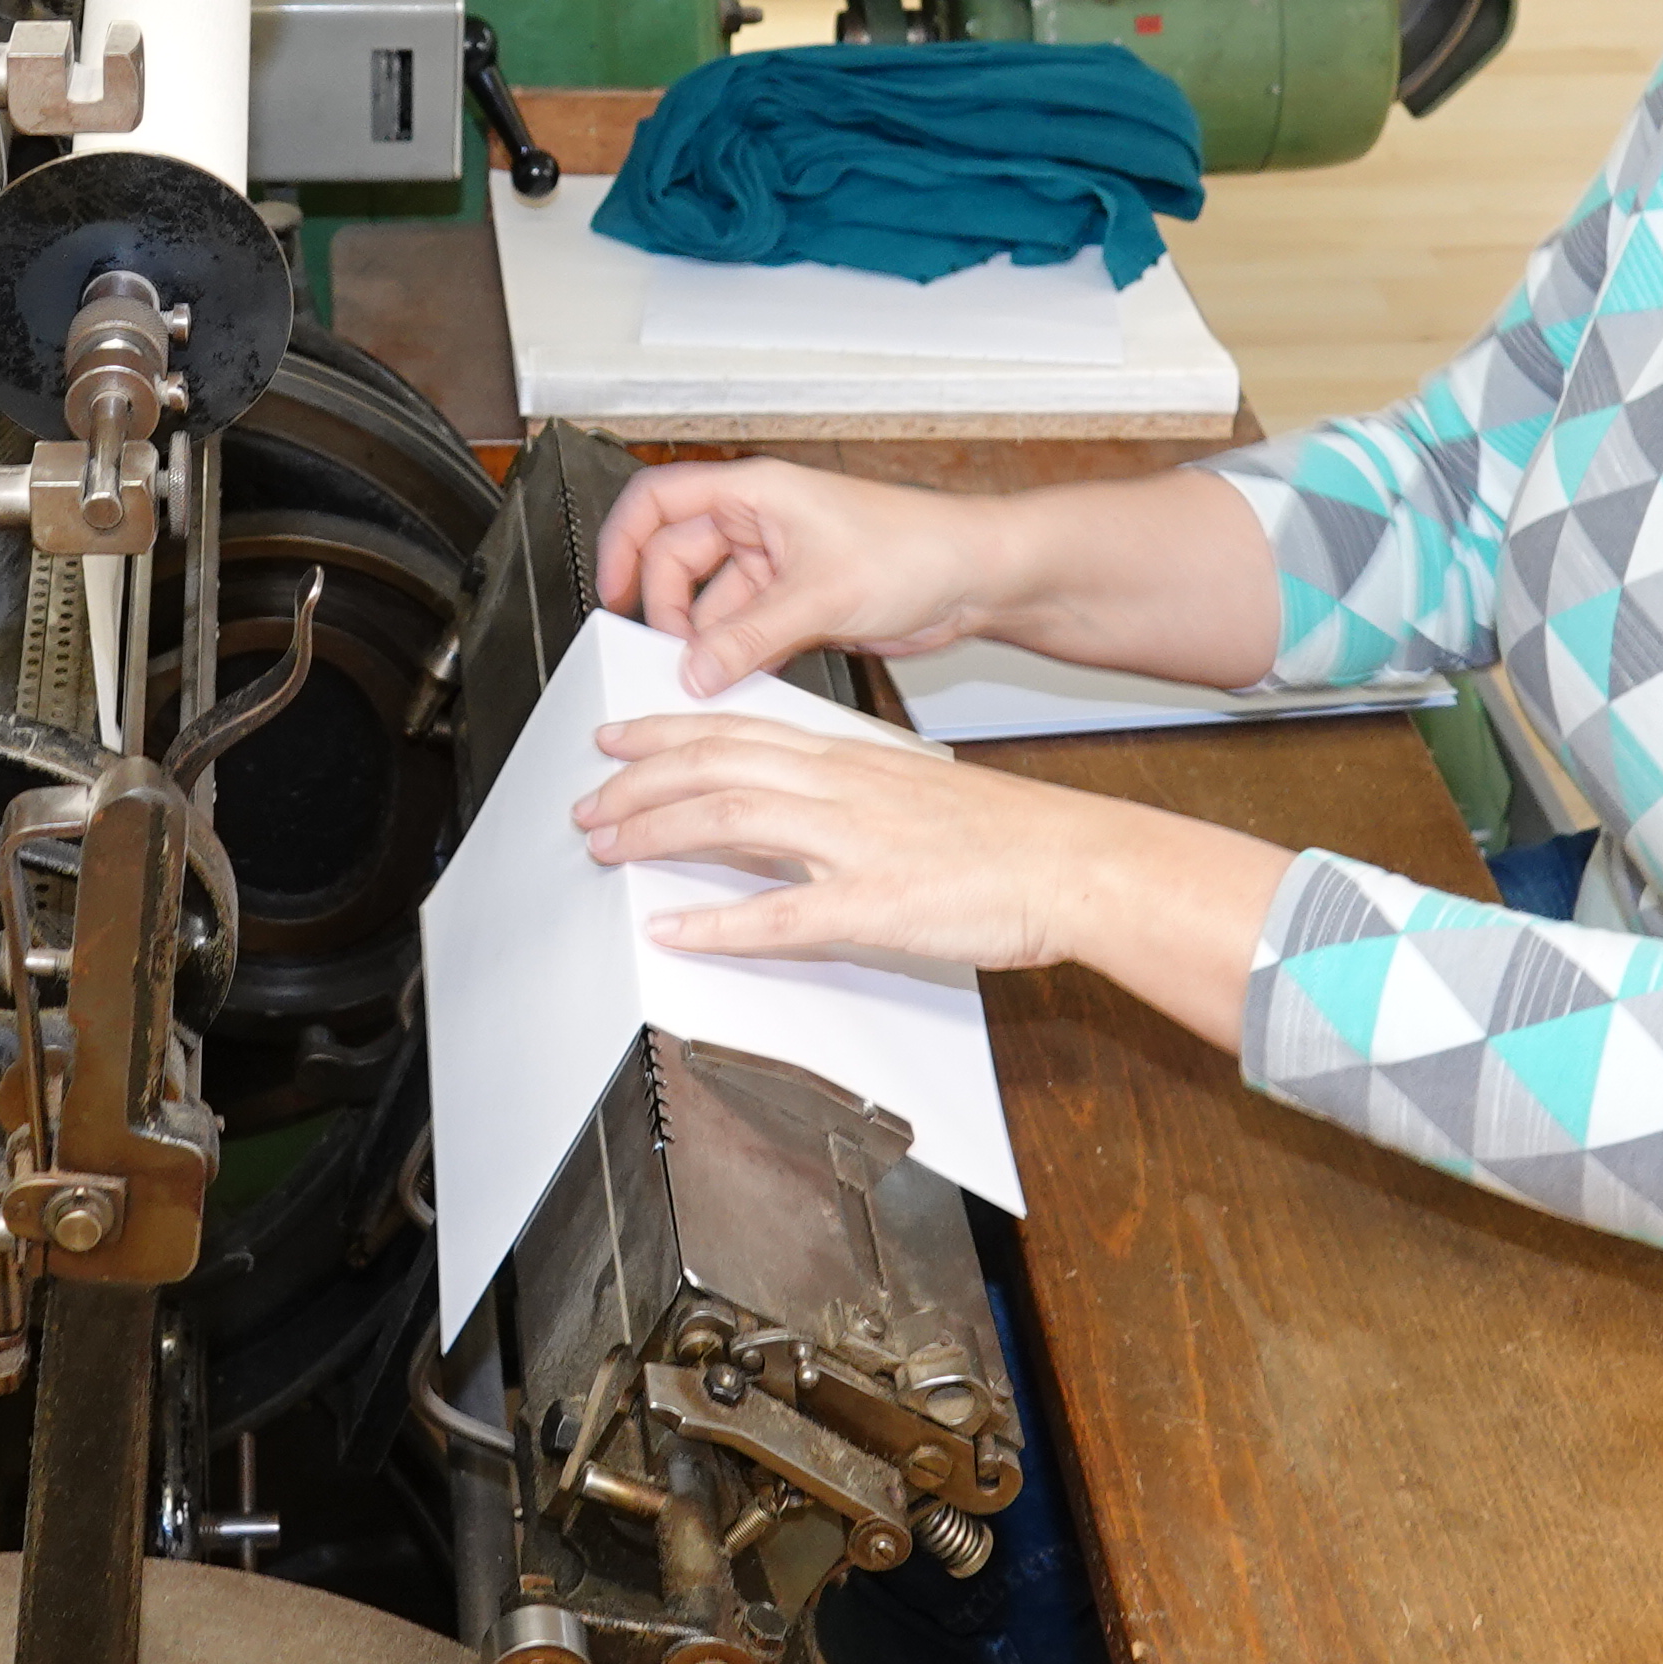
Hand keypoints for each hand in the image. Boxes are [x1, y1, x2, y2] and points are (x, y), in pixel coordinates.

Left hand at [573, 710, 1288, 1047]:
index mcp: (849, 759)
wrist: (1076, 859)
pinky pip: (782, 916)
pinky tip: (675, 931)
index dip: (663, 735)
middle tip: (586, 801)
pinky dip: (720, 925)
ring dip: (657, 832)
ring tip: (606, 847)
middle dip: (637, 782)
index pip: (735, 732)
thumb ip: (843, 792)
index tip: (613, 740)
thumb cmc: (1003, 835)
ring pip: (733, 820)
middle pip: (715, 767)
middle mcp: (841, 788)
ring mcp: (856, 843)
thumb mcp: (909, 790)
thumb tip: (786, 799)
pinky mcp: (876, 905)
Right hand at [593, 456, 1284, 697]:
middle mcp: (760, 524)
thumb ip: (746, 636)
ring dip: (706, 644)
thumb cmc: (919, 549)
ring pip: (712, 606)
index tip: (613, 594)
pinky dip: (736, 658)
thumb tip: (693, 670)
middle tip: (668, 659)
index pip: (658, 501)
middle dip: (669, 610)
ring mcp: (779, 566)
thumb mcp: (820, 594)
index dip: (623, 544)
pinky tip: (739, 684)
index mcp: (754, 492)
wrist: (980, 579)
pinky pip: (745, 632)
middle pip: (678, 563)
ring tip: (706, 681)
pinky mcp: (799, 604)